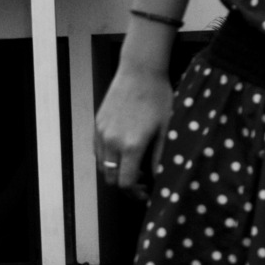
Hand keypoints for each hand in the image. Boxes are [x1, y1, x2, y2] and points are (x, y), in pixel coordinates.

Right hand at [94, 68, 173, 199]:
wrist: (140, 70)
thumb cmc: (159, 98)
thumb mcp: (167, 129)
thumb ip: (161, 157)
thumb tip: (159, 180)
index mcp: (131, 145)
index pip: (124, 183)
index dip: (135, 193)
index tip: (147, 191)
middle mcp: (111, 141)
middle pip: (110, 179)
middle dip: (125, 186)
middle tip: (142, 182)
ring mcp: (101, 132)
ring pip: (102, 166)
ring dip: (116, 172)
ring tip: (134, 166)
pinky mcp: (97, 124)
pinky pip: (98, 151)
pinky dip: (108, 159)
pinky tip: (124, 153)